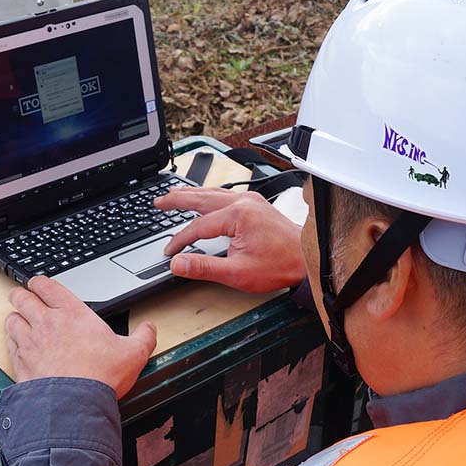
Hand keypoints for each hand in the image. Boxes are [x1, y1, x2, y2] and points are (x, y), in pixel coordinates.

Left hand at [6, 276, 157, 398]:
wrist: (74, 404)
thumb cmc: (100, 376)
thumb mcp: (133, 354)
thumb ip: (143, 337)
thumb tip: (149, 328)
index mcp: (72, 313)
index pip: (47, 286)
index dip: (39, 283)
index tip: (39, 285)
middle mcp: (47, 323)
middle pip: (22, 298)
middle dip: (20, 295)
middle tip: (21, 296)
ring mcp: (30, 342)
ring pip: (12, 319)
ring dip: (15, 317)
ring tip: (18, 319)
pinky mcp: (20, 362)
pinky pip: (9, 344)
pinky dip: (11, 341)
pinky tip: (17, 344)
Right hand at [154, 188, 304, 292]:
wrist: (306, 258)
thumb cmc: (279, 265)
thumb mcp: (237, 272)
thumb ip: (204, 267)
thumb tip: (178, 264)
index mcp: (237, 215)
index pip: (198, 227)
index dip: (180, 241)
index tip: (170, 252)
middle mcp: (243, 202)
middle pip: (201, 198)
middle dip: (177, 199)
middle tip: (159, 201)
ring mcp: (250, 200)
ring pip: (212, 193)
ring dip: (191, 194)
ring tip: (174, 196)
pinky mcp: (255, 203)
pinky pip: (224, 194)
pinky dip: (208, 196)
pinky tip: (202, 197)